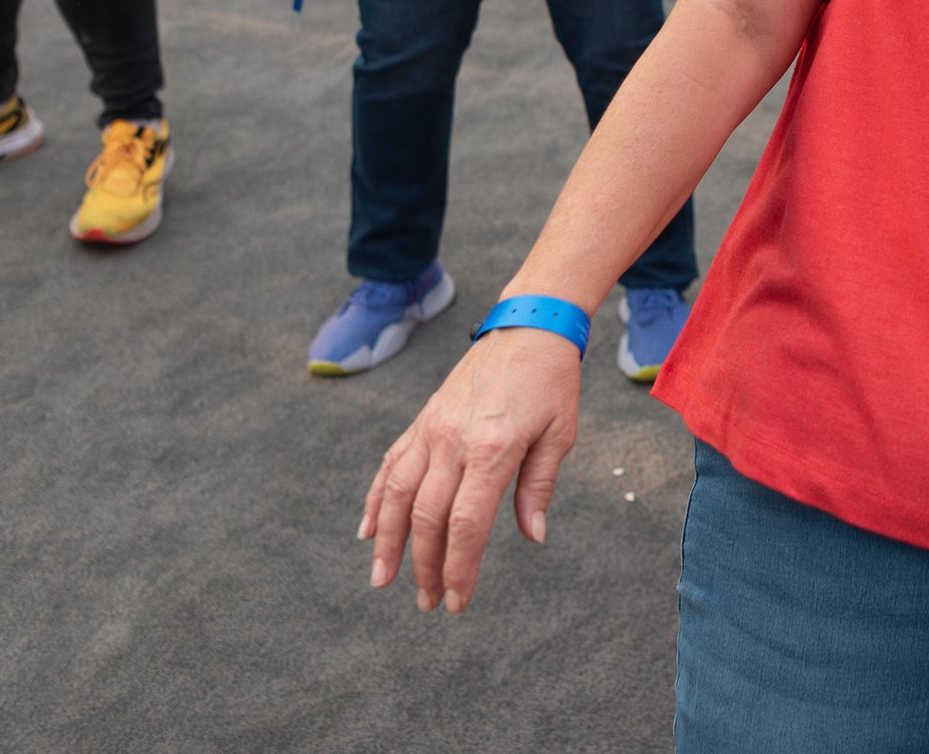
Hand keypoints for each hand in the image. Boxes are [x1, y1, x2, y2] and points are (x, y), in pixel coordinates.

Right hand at [360, 326, 581, 614]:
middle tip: (428, 603)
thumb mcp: (561, 433)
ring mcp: (432, 428)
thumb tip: (533, 537)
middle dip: (424, 566)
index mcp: (493, 448)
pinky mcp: (422, 420)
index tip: (457, 602)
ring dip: (387, 542)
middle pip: (427, 517)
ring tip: (382, 580)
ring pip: (396, 493)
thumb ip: (538, 486)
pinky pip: (391, 464)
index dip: (459, 568)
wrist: (528, 325)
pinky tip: (368, 530)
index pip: (466, 524)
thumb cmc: (551, 380)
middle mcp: (453, 440)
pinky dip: (376, 499)